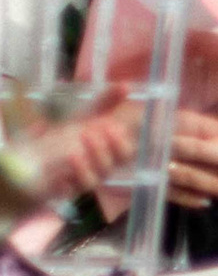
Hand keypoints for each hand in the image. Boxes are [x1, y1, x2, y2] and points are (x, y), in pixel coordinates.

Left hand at [12, 103, 134, 205]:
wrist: (33, 160)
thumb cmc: (63, 137)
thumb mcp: (83, 116)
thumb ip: (106, 102)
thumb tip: (126, 86)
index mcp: (109, 151)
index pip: (127, 151)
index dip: (123, 140)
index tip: (111, 125)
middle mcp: (101, 167)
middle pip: (117, 164)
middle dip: (110, 146)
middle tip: (95, 129)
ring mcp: (86, 179)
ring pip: (100, 176)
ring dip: (93, 158)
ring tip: (79, 140)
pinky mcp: (68, 189)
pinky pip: (77, 187)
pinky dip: (77, 172)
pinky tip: (70, 157)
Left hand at [165, 105, 217, 208]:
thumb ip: (217, 124)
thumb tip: (187, 127)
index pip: (215, 148)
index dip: (191, 150)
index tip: (168, 149)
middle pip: (215, 169)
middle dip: (188, 170)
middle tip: (161, 169)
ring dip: (196, 186)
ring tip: (172, 183)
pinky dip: (212, 196)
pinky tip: (193, 194)